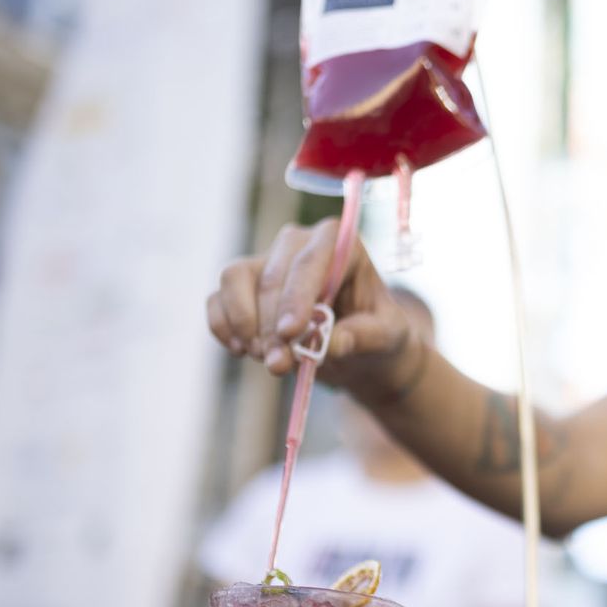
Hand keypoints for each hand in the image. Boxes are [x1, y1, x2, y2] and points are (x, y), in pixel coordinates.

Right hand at [207, 219, 418, 393]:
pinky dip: (223, 327)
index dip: (297, 296)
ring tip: (266, 359)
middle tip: (278, 364)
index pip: (311, 261)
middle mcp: (298, 241)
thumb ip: (365, 336)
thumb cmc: (376, 332)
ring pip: (235, 278)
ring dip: (244, 324)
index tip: (290, 332)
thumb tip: (332, 344)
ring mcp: (266, 260)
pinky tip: (242, 351)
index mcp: (340, 242)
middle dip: (271, 324)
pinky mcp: (241, 284)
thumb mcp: (388, 337)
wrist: (357, 346)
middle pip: (272, 274)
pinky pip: (217, 299)